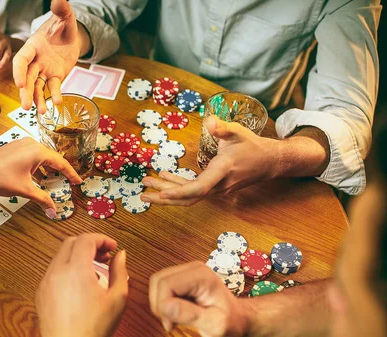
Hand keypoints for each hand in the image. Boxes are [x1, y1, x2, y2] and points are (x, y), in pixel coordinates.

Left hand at [0, 138, 81, 217]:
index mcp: (37, 151)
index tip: (78, 182)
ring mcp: (21, 144)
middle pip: (52, 158)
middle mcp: (31, 143)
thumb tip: (54, 211)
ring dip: (47, 169)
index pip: (61, 162)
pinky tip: (36, 177)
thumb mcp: (25, 190)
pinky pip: (32, 155)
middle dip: (59, 171)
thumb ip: (43, 199)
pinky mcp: (14, 147)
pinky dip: (37, 166)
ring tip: (52, 181)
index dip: (71, 174)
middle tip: (67, 183)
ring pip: (41, 157)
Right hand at [13, 0, 81, 113]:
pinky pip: (52, 88)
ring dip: (37, 99)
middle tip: (24, 106)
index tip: (18, 82)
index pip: (21, 60)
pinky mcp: (54, 77)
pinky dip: (54, 95)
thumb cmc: (64, 26)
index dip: (18, 71)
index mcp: (32, 46)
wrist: (70, 37)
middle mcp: (35, 60)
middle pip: (26, 77)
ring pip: (36, 86)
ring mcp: (43, 70)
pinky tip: (57, 103)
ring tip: (42, 112)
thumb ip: (61, 10)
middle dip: (25, 91)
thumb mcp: (65, 18)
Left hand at [36, 233, 128, 336]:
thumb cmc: (92, 330)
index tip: (112, 247)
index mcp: (76, 270)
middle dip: (89, 244)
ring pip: (60, 255)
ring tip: (94, 271)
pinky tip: (80, 284)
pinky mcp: (41, 293)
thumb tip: (120, 256)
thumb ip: (119, 272)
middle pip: (71, 242)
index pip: (86, 239)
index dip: (102, 239)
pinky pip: (53, 270)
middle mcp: (57, 272)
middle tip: (104, 255)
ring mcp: (46, 282)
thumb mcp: (116, 299)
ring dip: (77, 255)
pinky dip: (67, 268)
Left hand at [141, 115, 279, 205]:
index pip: (199, 187)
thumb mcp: (238, 132)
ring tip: (147, 186)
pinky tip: (164, 178)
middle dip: (164, 197)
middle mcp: (218, 185)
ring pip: (188, 196)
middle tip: (142, 195)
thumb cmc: (252, 145)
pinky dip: (177, 187)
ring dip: (167, 192)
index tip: (162, 193)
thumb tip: (209, 120)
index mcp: (222, 171)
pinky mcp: (215, 188)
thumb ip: (223, 128)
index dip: (180, 191)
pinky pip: (193, 191)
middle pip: (188, 198)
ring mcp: (217, 189)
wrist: (270, 162)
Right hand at [149, 261, 246, 335]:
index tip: (170, 323)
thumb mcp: (215, 324)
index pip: (167, 284)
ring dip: (159, 302)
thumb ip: (191, 315)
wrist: (237, 318)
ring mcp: (186, 271)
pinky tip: (173, 312)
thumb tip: (165, 305)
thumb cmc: (231, 322)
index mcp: (202, 276)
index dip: (162, 305)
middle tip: (169, 322)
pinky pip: (161, 285)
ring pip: (157, 281)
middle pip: (158, 280)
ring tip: (172, 318)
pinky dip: (162, 300)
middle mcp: (193, 268)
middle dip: (158, 303)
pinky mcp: (182, 277)